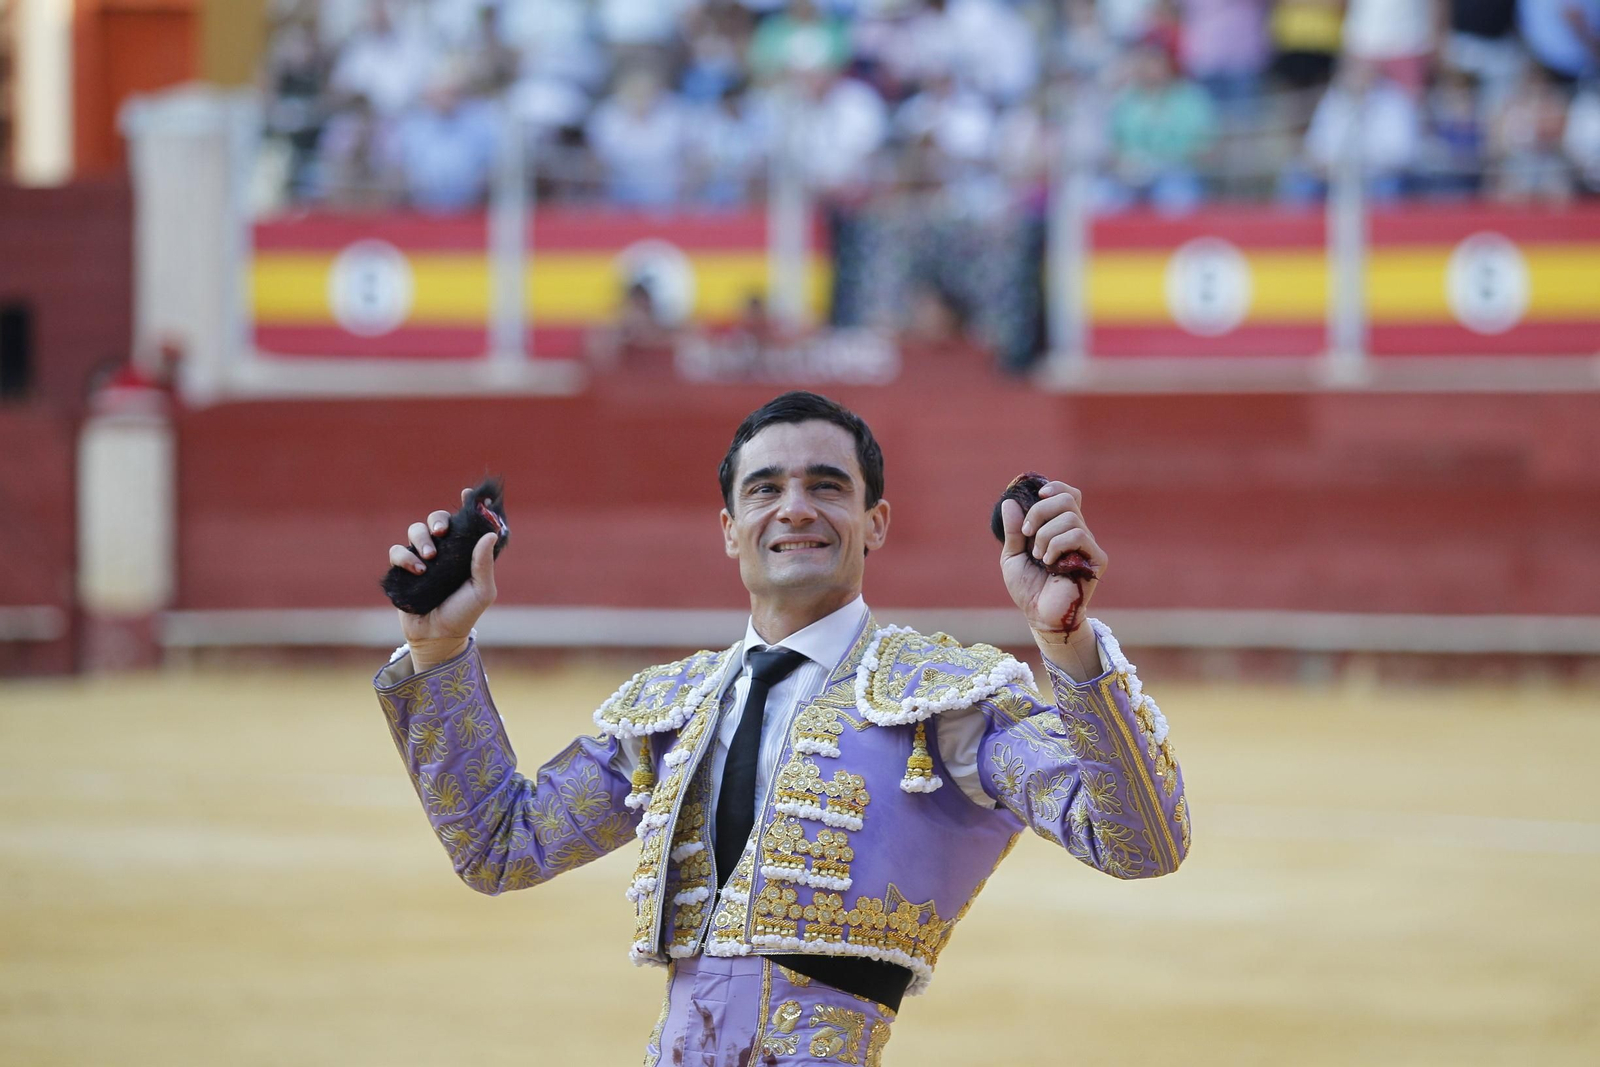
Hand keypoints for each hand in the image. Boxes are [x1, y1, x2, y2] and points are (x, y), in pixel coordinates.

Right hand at [387, 488, 498, 668]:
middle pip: (436, 519)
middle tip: (441, 533)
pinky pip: (397, 550)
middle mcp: (444, 551)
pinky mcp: (403, 569)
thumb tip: (489, 534)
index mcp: (465, 552)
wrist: (437, 637)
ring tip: (429, 559)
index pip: (465, 522)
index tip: (467, 494)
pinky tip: (417, 570)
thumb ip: (484, 564)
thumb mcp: (482, 591)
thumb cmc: (464, 614)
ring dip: (421, 539)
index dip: (467, 505)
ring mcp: (422, 558)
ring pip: (415, 530)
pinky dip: (405, 556)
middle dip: (437, 520)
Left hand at [998, 479, 1107, 670]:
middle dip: (1040, 511)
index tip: (1038, 495)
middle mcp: (1078, 533)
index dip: (1056, 488)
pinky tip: (1050, 563)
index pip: (1068, 495)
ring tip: (1039, 557)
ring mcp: (1089, 546)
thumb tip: (1009, 501)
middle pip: (1067, 500)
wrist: (1039, 615)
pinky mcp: (1097, 560)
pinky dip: (1057, 545)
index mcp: (1060, 528)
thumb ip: (1013, 530)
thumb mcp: (1012, 555)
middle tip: (1028, 533)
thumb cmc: (1028, 587)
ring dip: (1046, 535)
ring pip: (1070, 518)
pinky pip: (1079, 536)